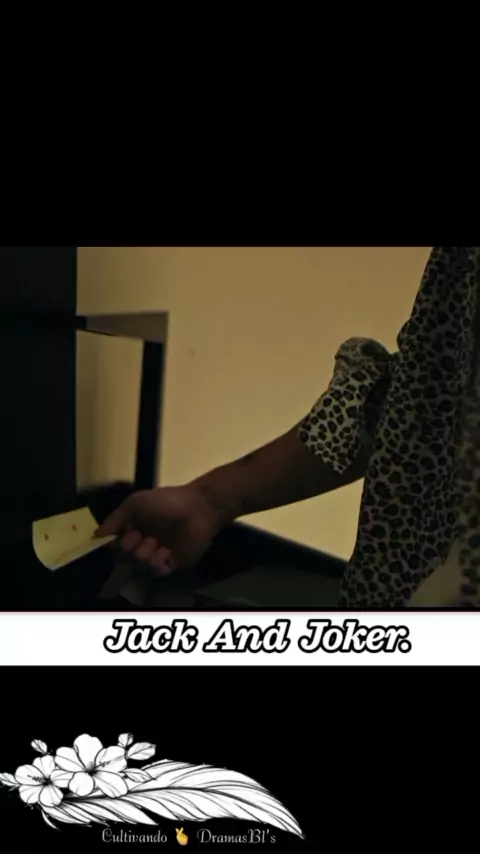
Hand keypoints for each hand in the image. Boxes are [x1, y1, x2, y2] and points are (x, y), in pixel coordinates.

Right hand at [95, 485, 224, 575]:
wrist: (199, 508)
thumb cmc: (167, 502)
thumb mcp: (135, 503)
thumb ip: (114, 519)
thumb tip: (95, 536)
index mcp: (134, 527)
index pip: (114, 544)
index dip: (113, 544)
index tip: (115, 538)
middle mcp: (144, 541)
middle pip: (124, 558)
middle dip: (128, 548)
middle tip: (140, 536)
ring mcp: (158, 553)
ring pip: (139, 566)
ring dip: (144, 555)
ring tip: (155, 543)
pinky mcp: (172, 563)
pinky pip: (157, 572)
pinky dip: (157, 564)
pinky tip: (164, 552)